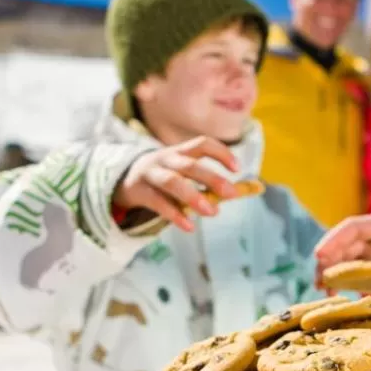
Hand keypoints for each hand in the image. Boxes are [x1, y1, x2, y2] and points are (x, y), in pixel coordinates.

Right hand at [113, 137, 241, 232]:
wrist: (124, 180)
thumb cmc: (164, 177)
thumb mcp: (183, 172)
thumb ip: (210, 182)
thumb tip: (246, 191)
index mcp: (180, 152)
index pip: (202, 144)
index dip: (221, 153)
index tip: (237, 168)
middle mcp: (165, 159)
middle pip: (189, 165)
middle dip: (212, 178)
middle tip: (231, 194)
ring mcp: (151, 174)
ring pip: (172, 182)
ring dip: (193, 196)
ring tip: (212, 212)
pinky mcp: (139, 192)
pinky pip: (158, 203)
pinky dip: (175, 215)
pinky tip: (190, 226)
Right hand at [314, 213, 370, 288]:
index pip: (353, 228)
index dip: (335, 239)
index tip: (320, 254)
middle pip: (340, 245)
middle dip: (326, 260)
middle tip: (319, 282)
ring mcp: (368, 254)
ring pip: (340, 260)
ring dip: (329, 273)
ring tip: (323, 292)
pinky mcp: (370, 269)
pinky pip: (349, 274)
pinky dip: (340, 284)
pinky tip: (336, 299)